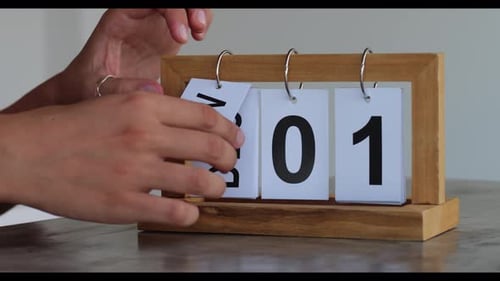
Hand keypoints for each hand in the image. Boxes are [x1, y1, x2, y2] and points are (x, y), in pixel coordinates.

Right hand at [0, 92, 242, 225]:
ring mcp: (136, 171)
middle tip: (231, 164)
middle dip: (230, 158)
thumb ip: (146, 100)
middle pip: (210, 147)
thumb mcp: (109, 100)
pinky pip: (174, 212)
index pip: (203, 116)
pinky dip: (190, 214)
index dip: (227, 128)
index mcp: (143, 107)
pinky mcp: (125, 203)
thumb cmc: (66, 129)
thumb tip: (177, 108)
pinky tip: (189, 211)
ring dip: (217, 186)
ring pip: (200, 181)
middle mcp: (145, 136)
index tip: (235, 137)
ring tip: (216, 187)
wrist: (26, 154)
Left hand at [59, 9, 212, 102]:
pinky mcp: (166, 39)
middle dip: (188, 9)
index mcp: (119, 20)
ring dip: (197, 13)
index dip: (170, 12)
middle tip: (196, 28)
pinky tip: (199, 37)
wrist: (89, 90)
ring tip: (200, 32)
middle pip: (169, 1)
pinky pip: (188, 21)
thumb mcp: (95, 88)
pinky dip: (199, 24)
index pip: (148, 2)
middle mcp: (138, 18)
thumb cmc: (86, 83)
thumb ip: (120, 88)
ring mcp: (154, 27)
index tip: (179, 36)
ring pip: (181, 7)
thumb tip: (153, 90)